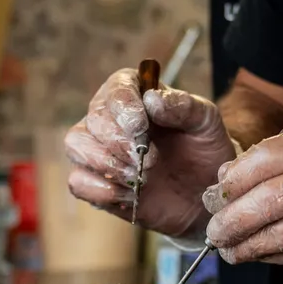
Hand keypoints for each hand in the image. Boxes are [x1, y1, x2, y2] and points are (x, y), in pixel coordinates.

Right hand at [65, 68, 233, 238]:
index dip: (124, 107)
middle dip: (120, 142)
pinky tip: (128, 194)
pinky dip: (99, 189)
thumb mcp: (206, 121)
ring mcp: (98, 149)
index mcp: (135, 93)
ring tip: (139, 178)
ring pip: (76, 145)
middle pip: (93, 119)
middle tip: (151, 161)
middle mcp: (110, 117)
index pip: (116, 89)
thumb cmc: (204, 149)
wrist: (204, 192)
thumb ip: (183, 106)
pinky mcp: (95, 182)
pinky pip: (77, 181)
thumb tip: (152, 99)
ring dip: (107, 164)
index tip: (141, 126)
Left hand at [204, 126, 282, 283]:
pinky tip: (258, 257)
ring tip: (228, 248)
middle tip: (215, 228)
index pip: (275, 154)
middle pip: (273, 197)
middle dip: (235, 216)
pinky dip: (274, 258)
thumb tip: (243, 177)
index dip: (240, 174)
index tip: (220, 188)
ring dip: (249, 243)